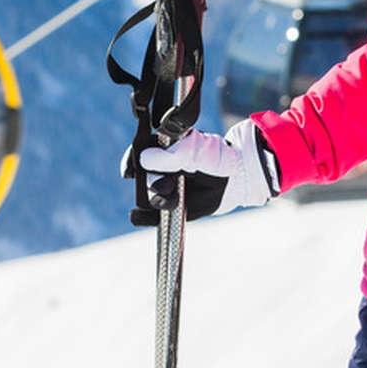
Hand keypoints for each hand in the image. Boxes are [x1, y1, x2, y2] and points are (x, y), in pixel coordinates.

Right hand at [120, 120, 281, 222]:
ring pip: (148, 197)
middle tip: (169, 185)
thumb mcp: (194, 152)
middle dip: (152, 183)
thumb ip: (170, 156)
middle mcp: (163, 169)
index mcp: (165, 149)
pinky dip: (142, 217)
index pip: (139, 153)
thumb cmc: (216, 158)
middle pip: (142, 177)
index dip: (131, 161)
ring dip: (155, 200)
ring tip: (174, 200)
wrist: (236, 179)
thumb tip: (144, 159)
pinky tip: (136, 216)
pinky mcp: (173, 207)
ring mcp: (167, 188)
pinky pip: (152, 216)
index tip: (130, 171)